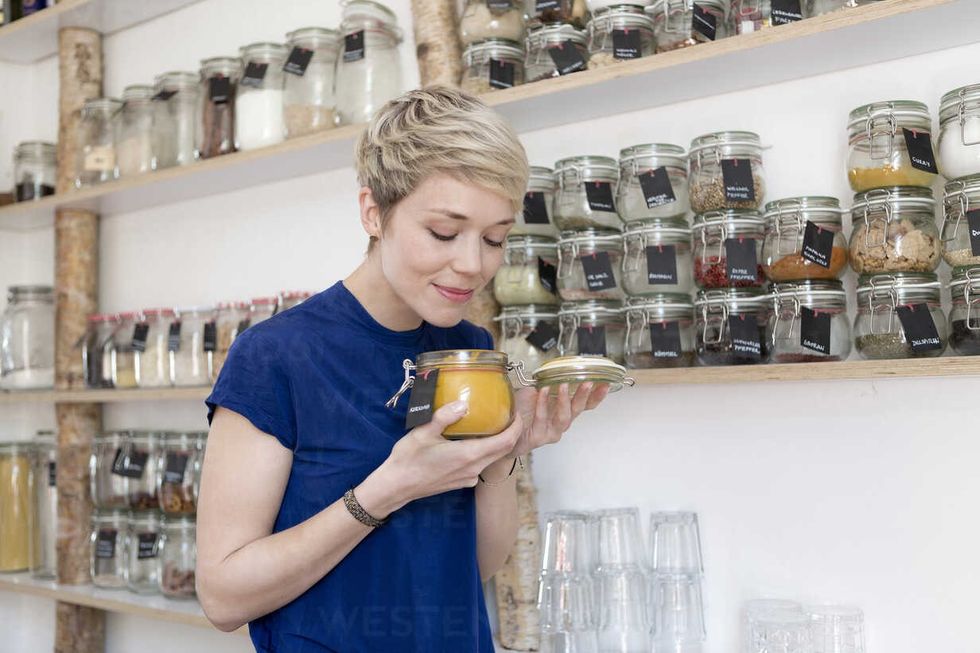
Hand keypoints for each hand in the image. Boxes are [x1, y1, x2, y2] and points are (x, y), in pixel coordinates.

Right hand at [365, 400, 523, 514]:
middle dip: (510, 433)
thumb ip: (445, 417)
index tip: (517, 413)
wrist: (397, 486)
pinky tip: (473, 441)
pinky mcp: (462, 482)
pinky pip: (480, 465)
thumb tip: (463, 404)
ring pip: (492, 458)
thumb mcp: (423, 432)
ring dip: (497, 443)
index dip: (516, 427)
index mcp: (468, 455)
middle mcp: (473, 468)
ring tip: (491, 424)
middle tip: (507, 414)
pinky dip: (483, 452)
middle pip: (503, 450)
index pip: (505, 441)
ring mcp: (469, 478)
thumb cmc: (408, 459)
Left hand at [504, 382, 609, 459]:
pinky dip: (542, 403)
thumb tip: (553, 368)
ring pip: (564, 417)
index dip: (597, 395)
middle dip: (585, 395)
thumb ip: (546, 383)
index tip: (605, 383)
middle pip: (579, 410)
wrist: (502, 432)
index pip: (586, 404)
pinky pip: (542, 418)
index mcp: (564, 411)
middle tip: (588, 382)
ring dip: (564, 400)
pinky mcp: (538, 437)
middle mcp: (561, 423)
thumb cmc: (519, 413)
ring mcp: (551, 431)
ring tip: (563, 385)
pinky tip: (542, 391)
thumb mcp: (534, 392)